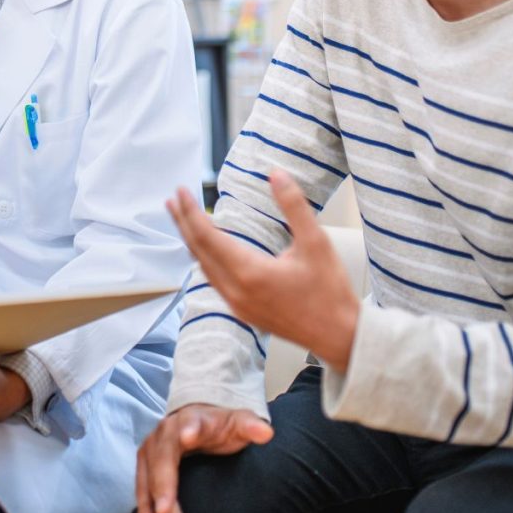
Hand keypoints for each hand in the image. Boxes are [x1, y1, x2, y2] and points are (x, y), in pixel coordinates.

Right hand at [135, 404, 272, 512]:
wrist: (198, 417)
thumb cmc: (220, 425)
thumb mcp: (238, 421)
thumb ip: (250, 426)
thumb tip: (266, 433)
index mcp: (192, 419)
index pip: (191, 424)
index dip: (189, 430)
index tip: (189, 438)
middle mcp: (167, 431)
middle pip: (163, 457)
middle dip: (163, 484)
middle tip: (166, 510)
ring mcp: (153, 446)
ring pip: (149, 475)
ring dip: (151, 501)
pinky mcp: (145, 460)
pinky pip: (141, 485)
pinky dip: (143, 505)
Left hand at [168, 169, 358, 370]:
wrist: (340, 337)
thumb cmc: (330, 293)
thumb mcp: (316, 243)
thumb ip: (294, 206)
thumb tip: (276, 175)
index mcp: (249, 273)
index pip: (207, 237)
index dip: (190, 212)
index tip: (181, 192)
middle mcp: (236, 291)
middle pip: (198, 251)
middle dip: (183, 223)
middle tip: (172, 200)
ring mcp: (237, 304)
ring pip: (203, 267)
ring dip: (191, 240)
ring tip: (182, 219)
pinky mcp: (242, 311)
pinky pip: (213, 280)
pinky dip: (204, 259)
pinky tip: (205, 249)